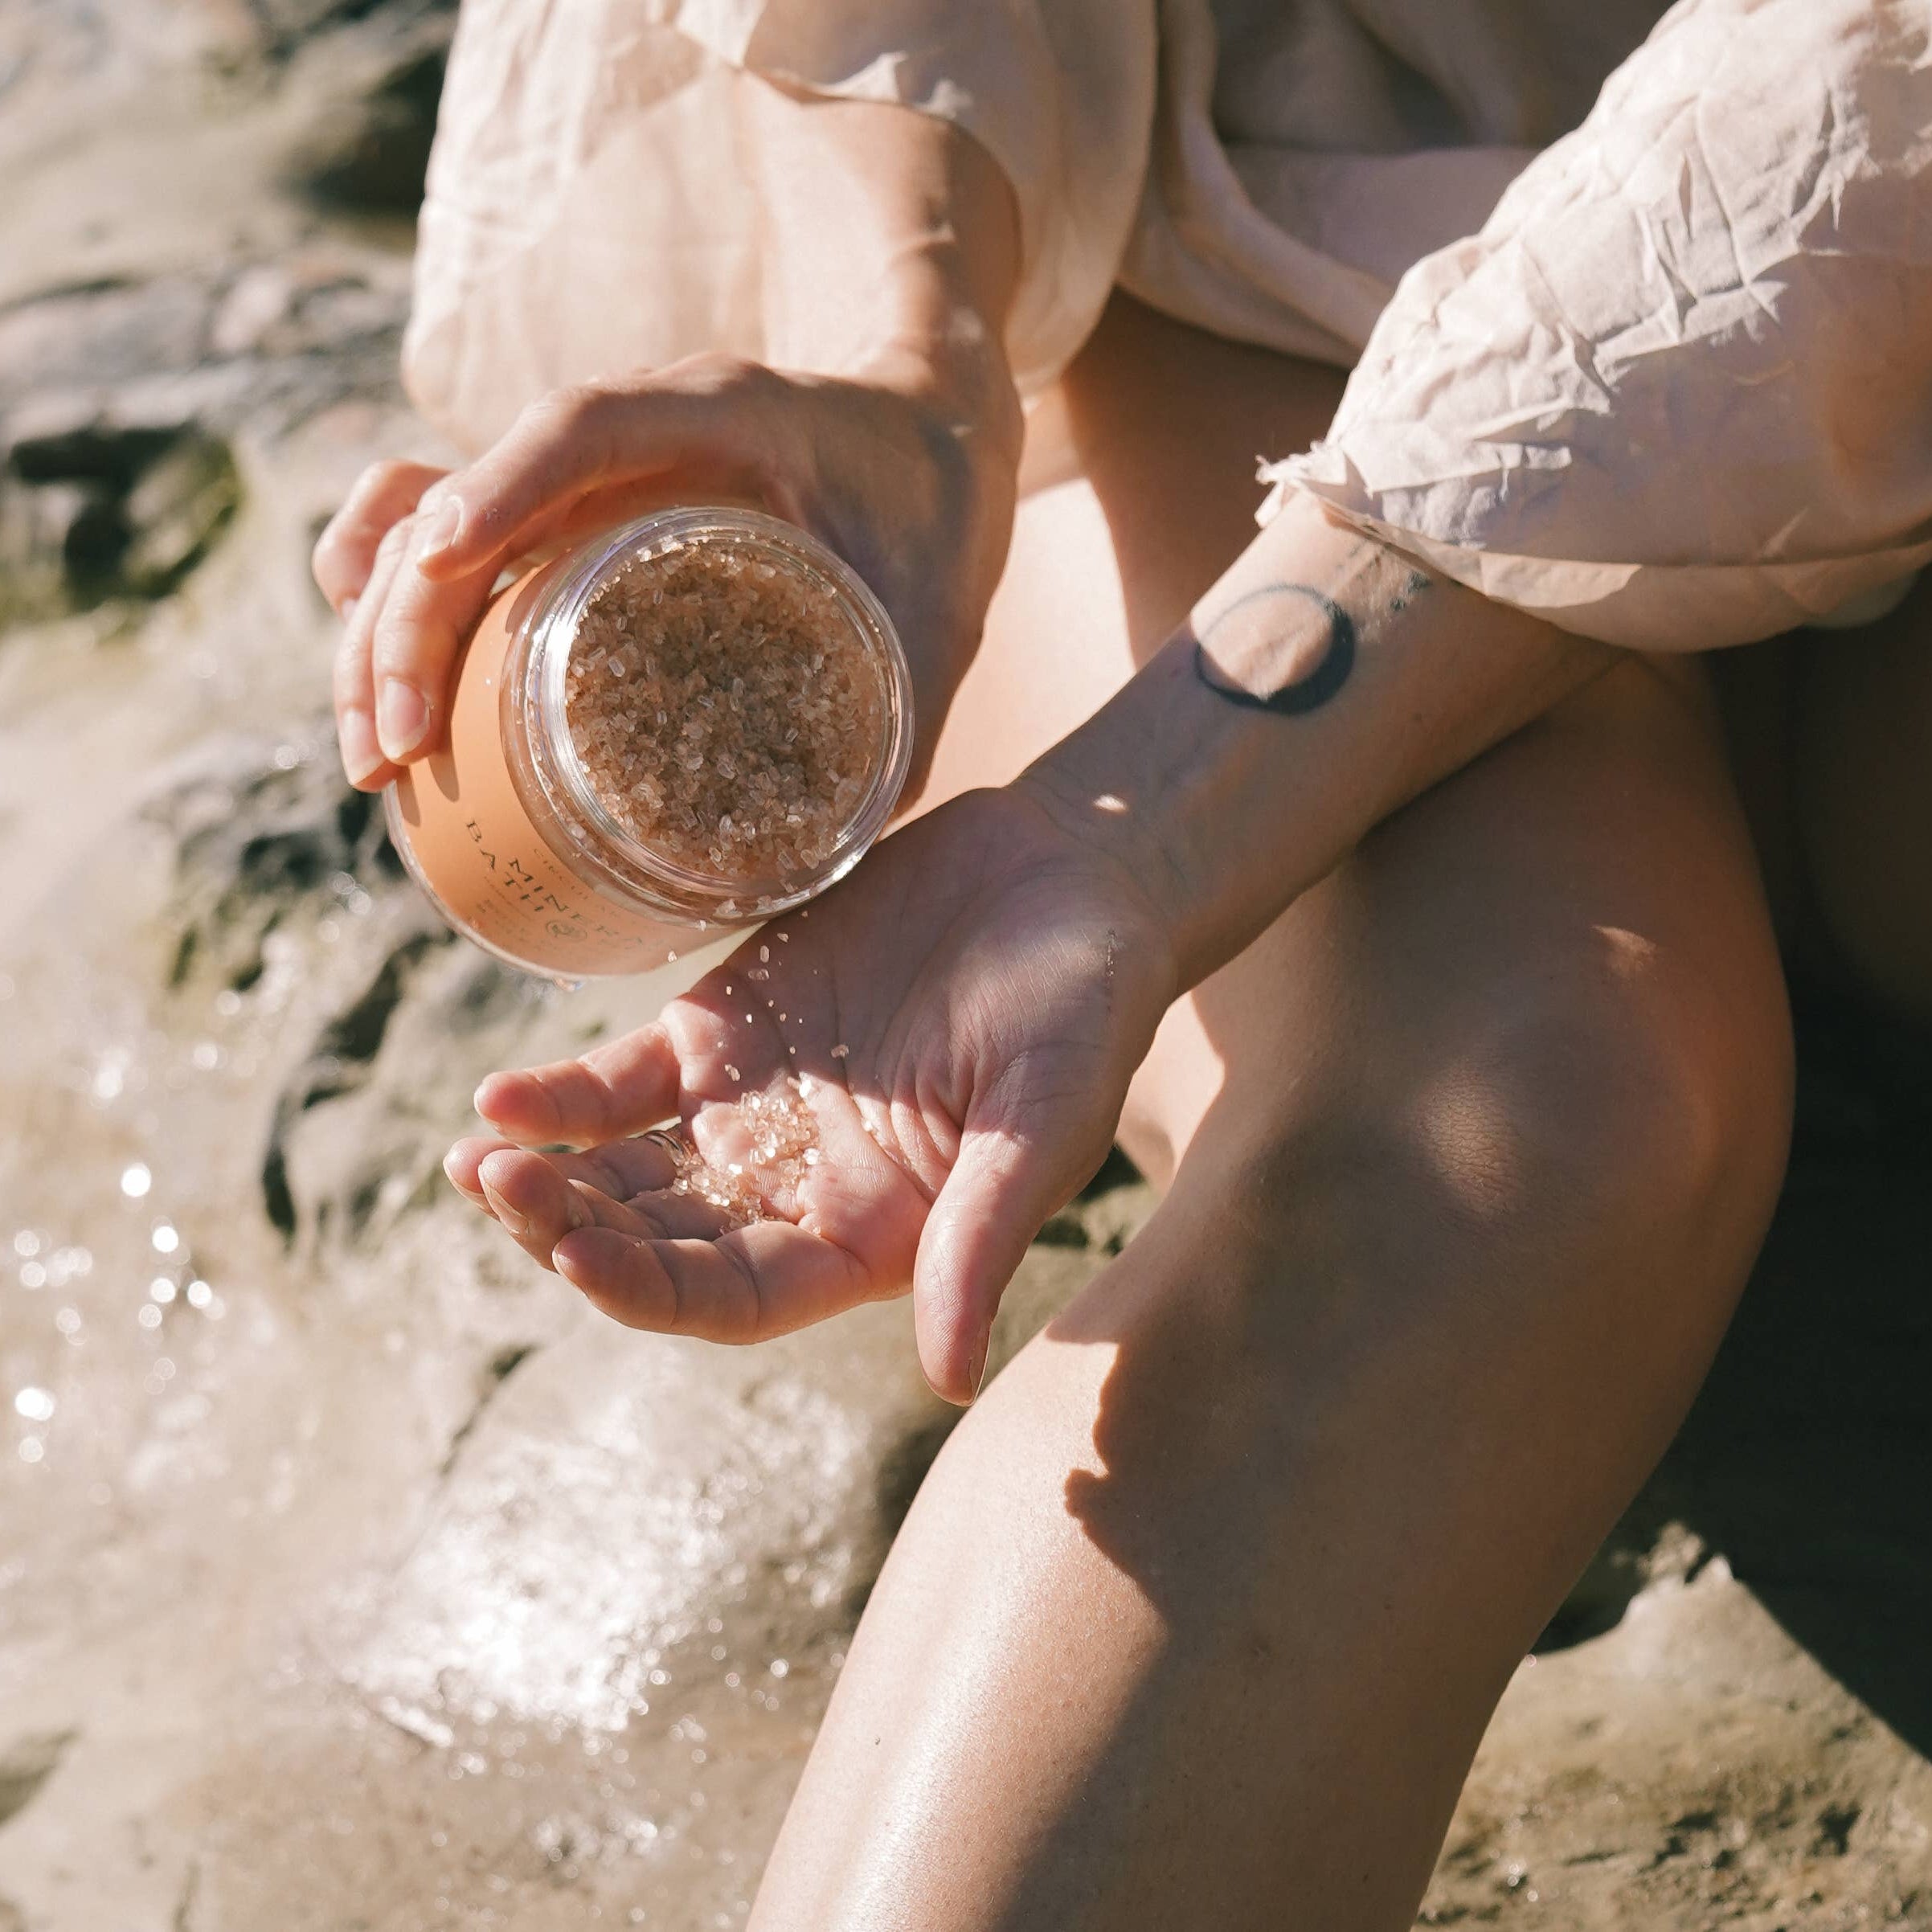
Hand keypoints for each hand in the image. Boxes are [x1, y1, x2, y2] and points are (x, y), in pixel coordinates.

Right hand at [312, 348, 1021, 792]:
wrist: (928, 443)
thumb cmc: (934, 529)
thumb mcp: (937, 623)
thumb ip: (899, 730)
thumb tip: (819, 866)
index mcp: (728, 419)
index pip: (589, 424)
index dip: (505, 486)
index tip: (440, 573)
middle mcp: (633, 434)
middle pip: (470, 493)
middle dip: (408, 620)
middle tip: (398, 753)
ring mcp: (585, 478)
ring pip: (429, 519)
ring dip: (376, 626)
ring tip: (376, 754)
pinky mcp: (565, 518)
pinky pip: (446, 533)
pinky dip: (390, 596)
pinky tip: (376, 686)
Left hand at [443, 785, 1176, 1403]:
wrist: (1065, 876)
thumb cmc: (1083, 1007)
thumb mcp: (1043, 1119)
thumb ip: (984, 1236)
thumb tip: (948, 1381)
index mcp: (866, 1239)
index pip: (734, 1299)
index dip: (649, 1292)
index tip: (578, 1257)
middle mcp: (792, 1191)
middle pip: (657, 1245)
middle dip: (572, 1231)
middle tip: (503, 1188)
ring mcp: (748, 1110)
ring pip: (623, 1173)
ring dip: (546, 1177)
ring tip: (478, 1159)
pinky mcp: (720, 1028)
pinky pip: (620, 1080)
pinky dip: (560, 1095)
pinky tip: (501, 1094)